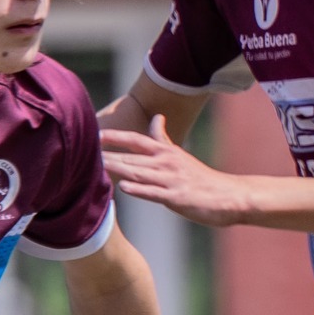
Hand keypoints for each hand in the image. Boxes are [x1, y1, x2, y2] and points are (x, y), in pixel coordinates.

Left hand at [102, 117, 235, 223]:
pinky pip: (154, 193)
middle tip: (85, 152)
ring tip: (97, 166)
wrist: (228, 195)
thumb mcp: (180, 154)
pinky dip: (139, 189)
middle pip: (132, 157)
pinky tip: (124, 188)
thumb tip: (156, 118)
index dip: (116, 137)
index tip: (96, 134)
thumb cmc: (200, 178)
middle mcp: (167, 163)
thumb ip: (163, 139)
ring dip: (117, 169)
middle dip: (108, 155)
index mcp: (166, 152)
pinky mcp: (177, 197)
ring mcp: (171, 180)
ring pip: (139, 173)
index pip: (136, 140)